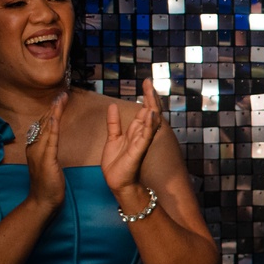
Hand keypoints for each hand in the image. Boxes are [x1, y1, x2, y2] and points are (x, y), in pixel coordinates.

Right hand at [26, 91, 66, 210]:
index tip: (58, 99)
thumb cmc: (48, 184)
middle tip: (61, 93)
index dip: (50, 111)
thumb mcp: (48, 162)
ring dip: (53, 112)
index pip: (42, 125)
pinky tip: (55, 118)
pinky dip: (51, 128)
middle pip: (43, 123)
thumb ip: (48, 149)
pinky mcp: (45, 160)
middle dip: (52, 107)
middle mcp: (34, 147)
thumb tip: (52, 137)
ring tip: (60, 99)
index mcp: (34, 147)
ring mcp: (38, 153)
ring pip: (45, 128)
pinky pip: (49, 141)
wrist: (42, 201)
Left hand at [102, 79, 162, 195]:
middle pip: (148, 112)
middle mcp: (140, 135)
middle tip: (149, 82)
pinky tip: (150, 114)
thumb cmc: (116, 164)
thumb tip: (112, 106)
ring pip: (149, 121)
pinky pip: (145, 136)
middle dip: (149, 97)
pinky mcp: (139, 151)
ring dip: (150, 106)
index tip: (146, 83)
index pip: (142, 110)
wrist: (117, 182)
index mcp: (135, 132)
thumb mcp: (113, 138)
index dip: (145, 97)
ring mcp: (141, 142)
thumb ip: (114, 123)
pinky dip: (148, 125)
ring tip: (150, 92)